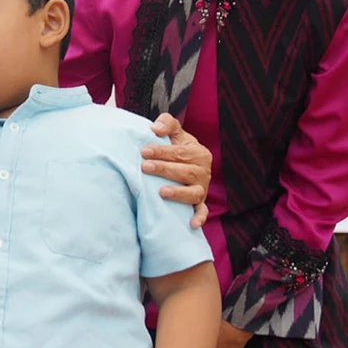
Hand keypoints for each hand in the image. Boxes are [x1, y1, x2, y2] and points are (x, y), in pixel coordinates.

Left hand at [144, 113, 211, 227]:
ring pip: (193, 193)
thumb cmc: (176, 146)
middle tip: (145, 167)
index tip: (144, 151)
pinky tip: (192, 224)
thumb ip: (167, 123)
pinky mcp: (199, 202)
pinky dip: (199, 218)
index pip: (180, 152)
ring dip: (178, 193)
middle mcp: (202, 172)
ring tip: (161, 192)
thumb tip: (156, 129)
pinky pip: (202, 211)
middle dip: (164, 169)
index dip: (162, 151)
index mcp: (198, 153)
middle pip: (185, 172)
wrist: (186, 161)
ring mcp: (202, 188)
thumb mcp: (175, 132)